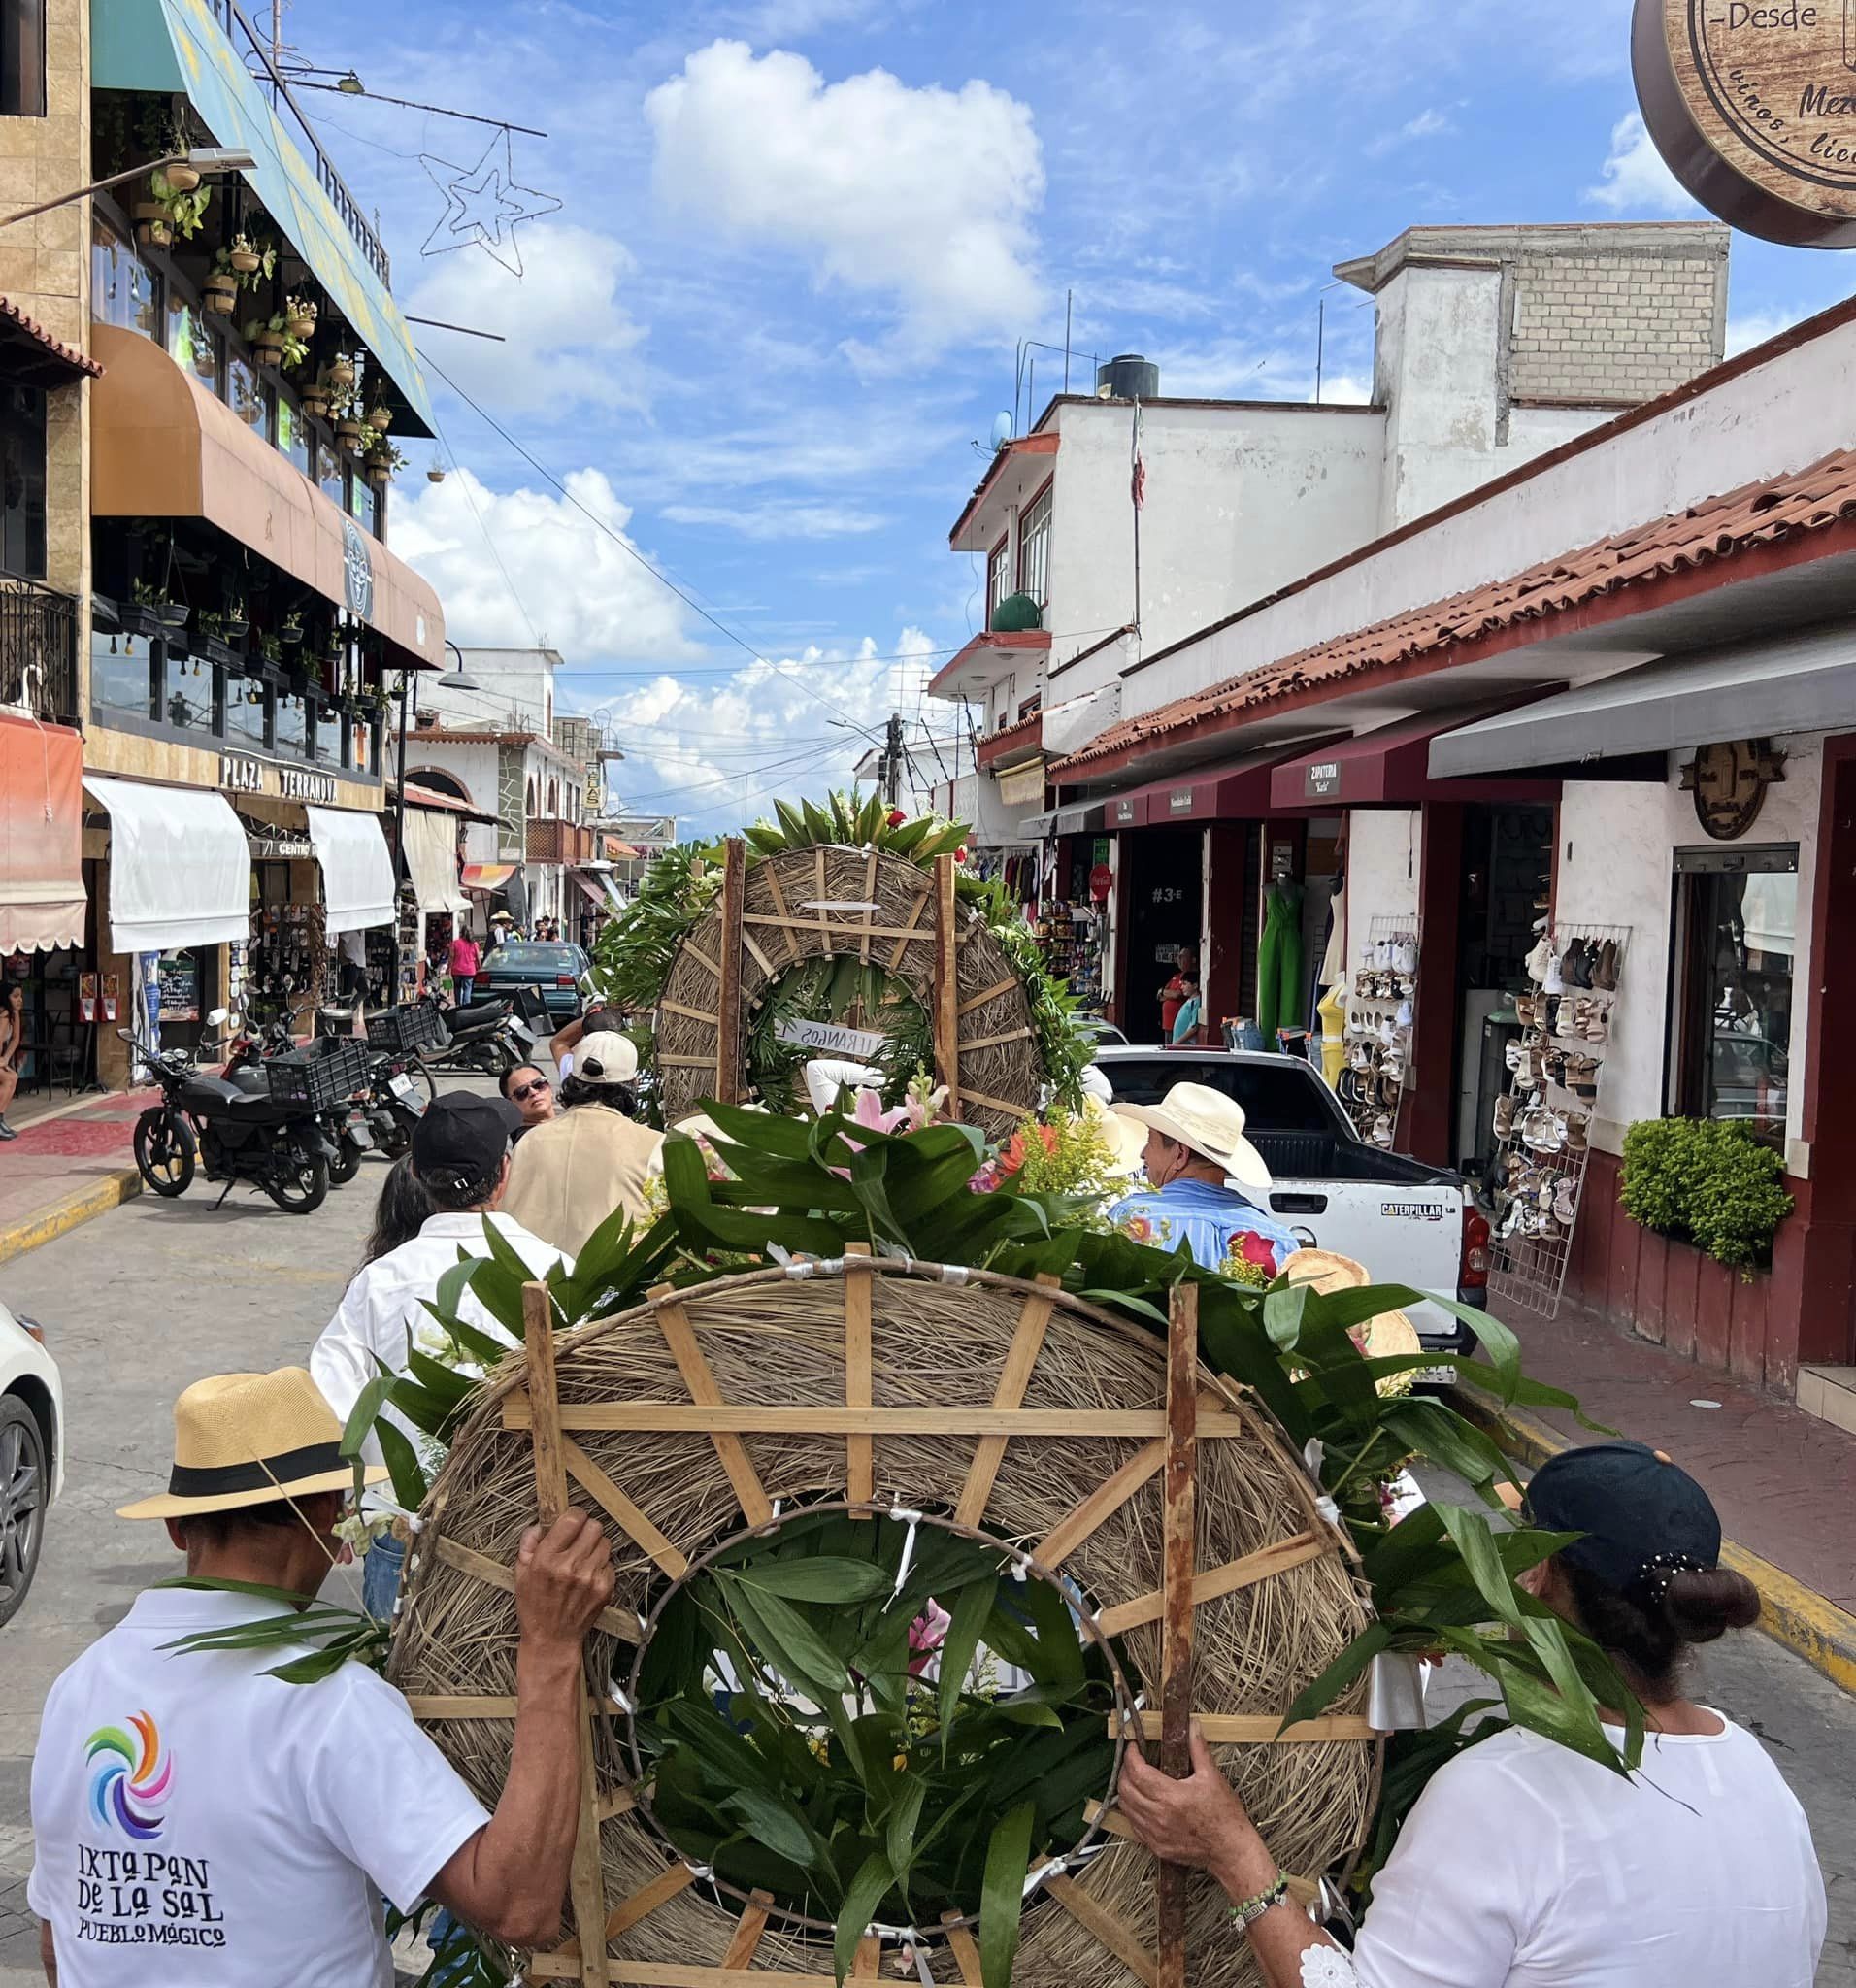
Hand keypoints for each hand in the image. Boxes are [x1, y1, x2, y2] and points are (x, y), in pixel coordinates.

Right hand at [514, 1510, 614, 1651]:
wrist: (552, 1639)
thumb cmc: (534, 1606)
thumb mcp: (520, 1573)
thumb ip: (529, 1543)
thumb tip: (542, 1523)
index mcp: (547, 1559)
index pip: (573, 1518)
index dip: (573, 1516)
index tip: (570, 1522)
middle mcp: (571, 1566)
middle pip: (594, 1526)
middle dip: (585, 1530)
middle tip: (577, 1541)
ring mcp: (590, 1578)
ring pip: (605, 1542)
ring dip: (595, 1547)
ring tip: (582, 1560)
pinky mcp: (605, 1588)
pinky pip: (610, 1562)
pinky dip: (601, 1565)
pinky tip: (588, 1576)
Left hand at [1115, 1723, 1273, 1893]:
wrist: (1231, 1850)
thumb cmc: (1225, 1816)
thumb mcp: (1213, 1777)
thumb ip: (1198, 1749)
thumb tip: (1192, 1726)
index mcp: (1170, 1797)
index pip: (1137, 1772)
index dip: (1130, 1755)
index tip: (1134, 1747)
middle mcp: (1158, 1817)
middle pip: (1126, 1789)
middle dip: (1124, 1771)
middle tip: (1133, 1760)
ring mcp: (1155, 1835)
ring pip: (1126, 1808)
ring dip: (1126, 1791)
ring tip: (1135, 1779)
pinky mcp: (1157, 1847)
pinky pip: (1134, 1826)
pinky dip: (1132, 1811)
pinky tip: (1142, 1802)